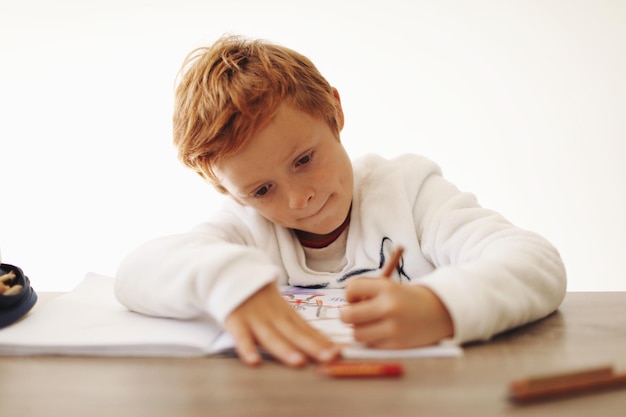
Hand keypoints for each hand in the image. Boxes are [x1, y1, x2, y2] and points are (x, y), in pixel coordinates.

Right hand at [224, 283, 339, 366]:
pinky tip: (254, 361)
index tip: (340, 352)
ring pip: (271, 336)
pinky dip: (247, 348)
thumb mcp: (279, 306)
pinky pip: (241, 336)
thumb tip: (324, 344)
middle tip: (330, 357)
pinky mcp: (236, 320)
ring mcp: (254, 318)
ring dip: (285, 349)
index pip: (307, 328)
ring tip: (299, 362)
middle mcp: (273, 316)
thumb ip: (296, 325)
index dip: (323, 341)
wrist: (231, 272)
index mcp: (285, 312)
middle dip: (312, 346)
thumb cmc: (258, 296)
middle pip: (295, 333)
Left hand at [340, 278, 453, 348]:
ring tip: (370, 324)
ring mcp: (393, 328)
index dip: (349, 295)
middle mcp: (388, 307)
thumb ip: (367, 293)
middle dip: (347, 315)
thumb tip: (345, 308)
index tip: (357, 298)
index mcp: (386, 288)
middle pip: (347, 316)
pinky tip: (383, 332)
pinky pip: (370, 344)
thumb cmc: (407, 298)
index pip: (351, 289)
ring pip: (356, 334)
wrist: (439, 311)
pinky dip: (372, 339)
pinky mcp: (396, 344)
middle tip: (355, 315)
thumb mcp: (390, 286)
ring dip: (359, 329)